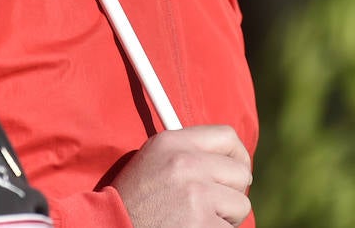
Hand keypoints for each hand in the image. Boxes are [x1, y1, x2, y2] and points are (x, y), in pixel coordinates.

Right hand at [110, 125, 252, 227]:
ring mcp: (196, 194)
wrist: (113, 226)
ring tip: (195, 219)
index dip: (238, 155)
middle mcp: (185, 162)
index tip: (236, 171)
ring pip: (241, 204)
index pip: (227, 136)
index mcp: (171, 142)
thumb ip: (187, 152)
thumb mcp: (153, 161)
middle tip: (210, 204)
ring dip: (224, 217)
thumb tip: (228, 157)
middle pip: (240, 172)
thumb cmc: (135, 201)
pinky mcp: (203, 223)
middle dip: (230, 192)